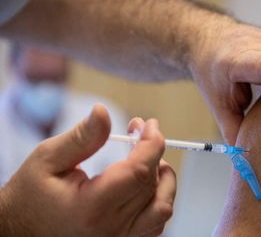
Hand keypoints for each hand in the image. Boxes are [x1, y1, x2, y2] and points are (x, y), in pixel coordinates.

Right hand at [0, 105, 175, 236]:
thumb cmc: (30, 196)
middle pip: (152, 185)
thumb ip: (81, 137)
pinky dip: (158, 199)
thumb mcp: (47, 159)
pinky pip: (155, 223)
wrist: (19, 232)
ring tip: (147, 158)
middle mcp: (111, 229)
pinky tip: (145, 183)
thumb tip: (104, 112)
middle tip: (139, 132)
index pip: (139, 172)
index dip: (151, 143)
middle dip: (154, 151)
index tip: (148, 124)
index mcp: (92, 208)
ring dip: (163, 178)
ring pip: (162, 207)